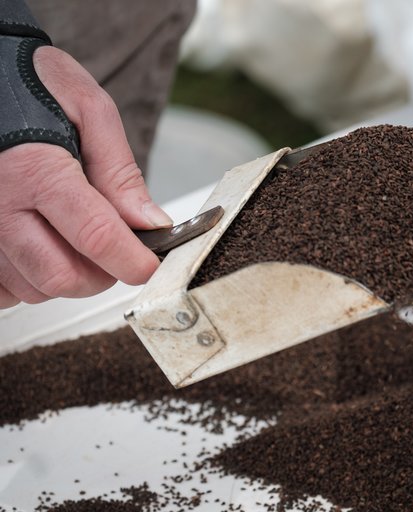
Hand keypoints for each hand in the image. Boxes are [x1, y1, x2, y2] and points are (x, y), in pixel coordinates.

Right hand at [0, 46, 171, 307]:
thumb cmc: (32, 87)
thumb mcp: (88, 109)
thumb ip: (120, 170)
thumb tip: (151, 223)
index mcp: (35, 170)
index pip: (95, 236)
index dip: (132, 261)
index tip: (150, 266)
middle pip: (62, 276)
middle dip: (100, 275)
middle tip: (116, 252)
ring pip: (33, 288)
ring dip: (67, 277)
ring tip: (76, 241)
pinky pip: (3, 290)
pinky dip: (29, 280)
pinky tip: (42, 249)